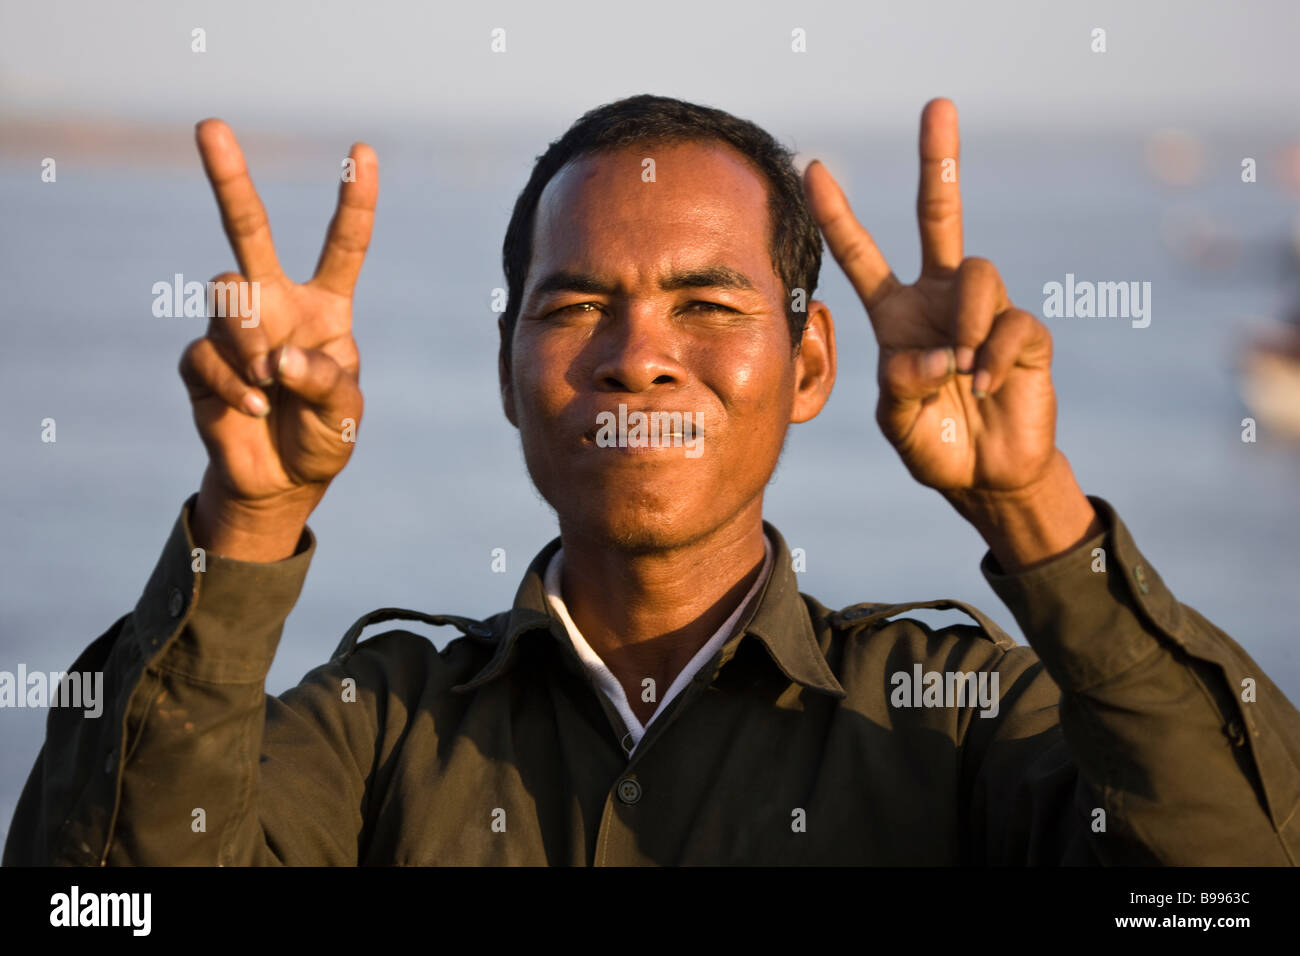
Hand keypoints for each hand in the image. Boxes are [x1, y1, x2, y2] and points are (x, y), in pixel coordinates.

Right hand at [181, 120, 376, 558]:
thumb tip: (281, 359)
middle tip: (210, 126)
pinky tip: (254, 408)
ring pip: (228, 298)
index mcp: (327, 308)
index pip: (343, 247)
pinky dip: (233, 384)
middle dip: (229, 178)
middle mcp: (277, 305)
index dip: (354, 201)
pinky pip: (207, 354)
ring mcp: (236, 330)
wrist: (280, 483)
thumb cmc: (322, 438)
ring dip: (251, 339)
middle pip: (249, 230)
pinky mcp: (202, 361)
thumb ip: (326, 382)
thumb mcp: (346, 416)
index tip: (364, 152)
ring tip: (271, 381)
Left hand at [803, 99, 1096, 568]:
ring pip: (978, 271)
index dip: (838, 215)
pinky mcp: (1024, 334)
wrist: (986, 478)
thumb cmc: (935, 444)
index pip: (862, 255)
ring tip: (960, 367)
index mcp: (897, 315)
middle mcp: (939, 300)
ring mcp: (984, 312)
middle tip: (936, 106)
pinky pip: (1010, 323)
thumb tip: (937, 353)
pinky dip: (991, 356)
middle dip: (938, 161)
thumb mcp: (898, 419)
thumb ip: (901, 386)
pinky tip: (982, 385)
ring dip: (963, 317)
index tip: (812, 169)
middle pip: (940, 215)